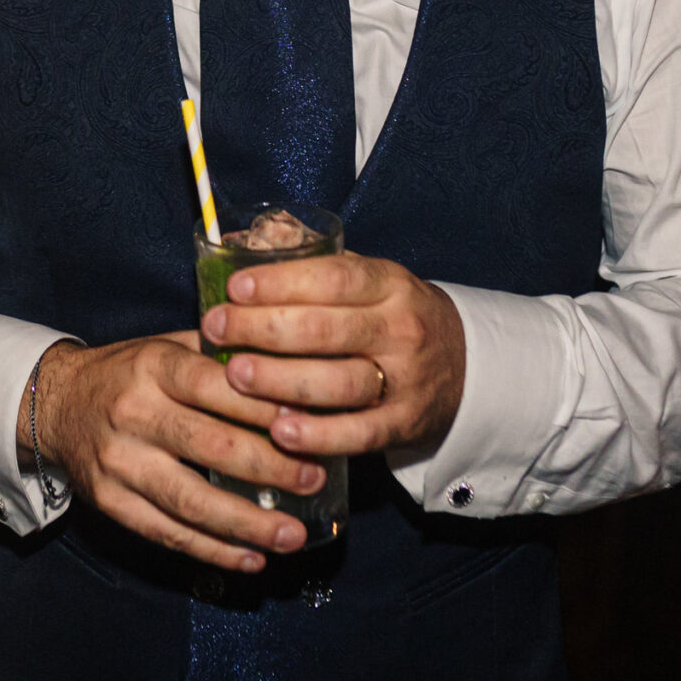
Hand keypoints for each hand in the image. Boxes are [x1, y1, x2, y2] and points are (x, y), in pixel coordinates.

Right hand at [32, 334, 322, 570]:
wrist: (57, 403)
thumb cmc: (130, 373)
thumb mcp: (167, 346)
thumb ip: (221, 357)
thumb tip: (294, 369)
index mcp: (153, 366)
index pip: (216, 386)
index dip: (265, 406)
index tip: (310, 423)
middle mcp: (133, 413)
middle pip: (211, 446)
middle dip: (270, 468)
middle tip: (314, 481)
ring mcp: (119, 463)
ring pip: (190, 501)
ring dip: (247, 523)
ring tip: (292, 536)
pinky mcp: (111, 502)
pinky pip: (167, 532)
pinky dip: (212, 550)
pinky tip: (251, 558)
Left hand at [199, 253, 465, 460]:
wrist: (464, 367)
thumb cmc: (391, 318)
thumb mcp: (370, 281)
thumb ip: (314, 267)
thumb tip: (240, 245)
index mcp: (390, 285)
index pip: (332, 278)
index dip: (280, 282)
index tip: (234, 288)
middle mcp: (400, 329)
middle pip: (326, 329)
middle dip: (262, 328)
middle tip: (216, 329)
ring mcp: (405, 379)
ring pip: (340, 382)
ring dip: (281, 380)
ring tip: (235, 375)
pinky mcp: (404, 424)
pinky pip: (359, 434)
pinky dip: (318, 435)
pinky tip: (279, 431)